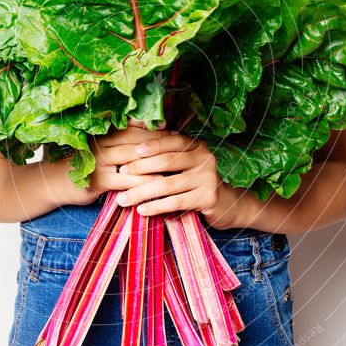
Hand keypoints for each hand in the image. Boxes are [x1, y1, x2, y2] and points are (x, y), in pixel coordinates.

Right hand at [86, 121, 171, 197]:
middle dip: (159, 142)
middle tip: (179, 145)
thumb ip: (121, 140)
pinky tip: (159, 183)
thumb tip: (146, 128)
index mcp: (105, 134)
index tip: (173, 131)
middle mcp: (102, 144)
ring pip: (132, 157)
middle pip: (135, 139)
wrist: (58, 182)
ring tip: (175, 163)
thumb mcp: (102, 149)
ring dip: (154, 160)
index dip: (154, 129)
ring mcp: (100, 161)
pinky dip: (144, 181)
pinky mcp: (99, 180)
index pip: (133, 127)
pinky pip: (126, 180)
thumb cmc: (86, 165)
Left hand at [113, 131, 241, 225]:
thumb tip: (138, 135)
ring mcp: (208, 178)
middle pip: (167, 161)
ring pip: (167, 184)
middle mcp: (205, 158)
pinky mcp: (208, 198)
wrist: (224, 204)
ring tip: (123, 199)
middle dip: (141, 168)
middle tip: (121, 173)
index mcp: (197, 145)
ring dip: (141, 192)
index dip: (151, 145)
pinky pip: (175, 202)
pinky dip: (156, 206)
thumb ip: (168, 150)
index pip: (172, 140)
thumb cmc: (195, 181)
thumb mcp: (185, 162)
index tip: (132, 151)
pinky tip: (141, 210)